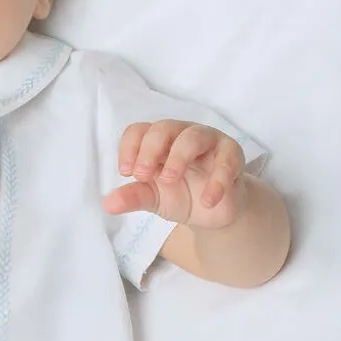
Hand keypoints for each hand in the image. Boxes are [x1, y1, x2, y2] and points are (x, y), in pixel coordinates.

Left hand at [102, 121, 246, 228]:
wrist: (213, 212)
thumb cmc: (179, 194)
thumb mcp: (153, 198)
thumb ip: (133, 197)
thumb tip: (108, 204)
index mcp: (156, 142)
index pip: (138, 131)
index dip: (129, 147)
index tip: (125, 172)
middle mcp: (180, 135)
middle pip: (163, 128)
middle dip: (150, 150)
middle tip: (142, 175)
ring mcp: (208, 142)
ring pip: (193, 136)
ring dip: (179, 157)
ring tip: (169, 180)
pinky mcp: (232, 155)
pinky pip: (226, 160)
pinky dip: (216, 181)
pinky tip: (207, 201)